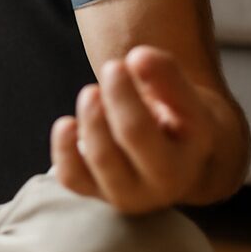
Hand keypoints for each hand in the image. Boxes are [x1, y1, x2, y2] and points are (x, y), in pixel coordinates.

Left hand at [49, 44, 216, 214]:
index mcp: (184, 164)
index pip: (143, 131)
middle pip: (120, 143)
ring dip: (91, 117)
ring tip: (95, 92)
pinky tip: (68, 123)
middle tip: (112, 67)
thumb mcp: (187, 98)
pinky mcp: (95, 192)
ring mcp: (124, 194)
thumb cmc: (179, 118)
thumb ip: (168, 77)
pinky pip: (71, 177)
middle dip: (109, 100)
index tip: (127, 59)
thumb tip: (137, 58)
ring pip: (98, 158)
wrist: (176, 155)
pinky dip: (63, 148)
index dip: (124, 93)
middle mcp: (157, 188)